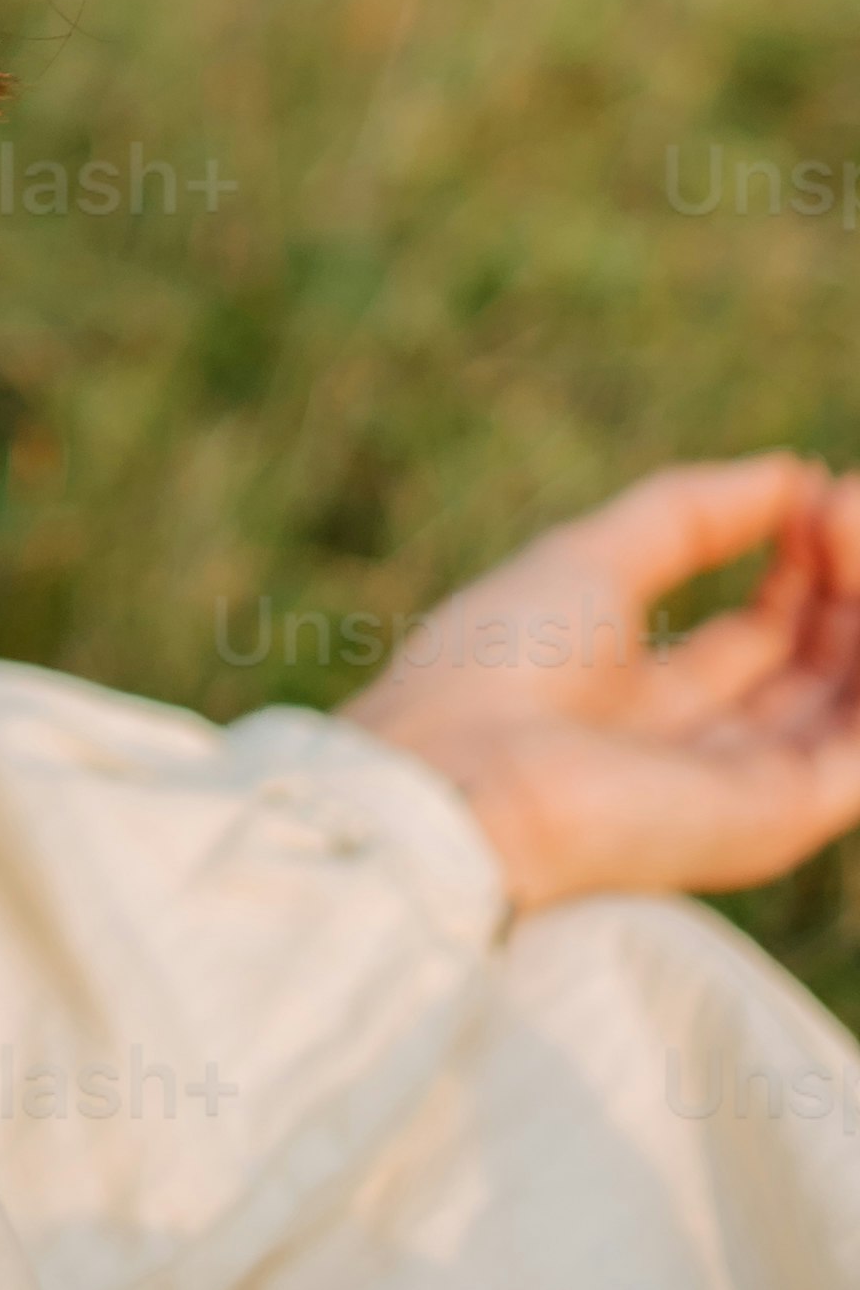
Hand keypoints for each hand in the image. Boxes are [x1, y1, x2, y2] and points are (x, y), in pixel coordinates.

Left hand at [336, 456, 859, 912]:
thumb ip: (692, 514)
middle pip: (814, 664)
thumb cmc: (504, 663)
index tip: (822, 489)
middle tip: (849, 502)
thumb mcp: (594, 559)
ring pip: (851, 700)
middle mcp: (706, 749)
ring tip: (852, 525)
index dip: (801, 560)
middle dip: (843, 579)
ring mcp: (746, 789)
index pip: (761, 632)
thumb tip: (790, 471)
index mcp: (648, 698)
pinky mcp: (778, 818)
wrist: (467, 771)